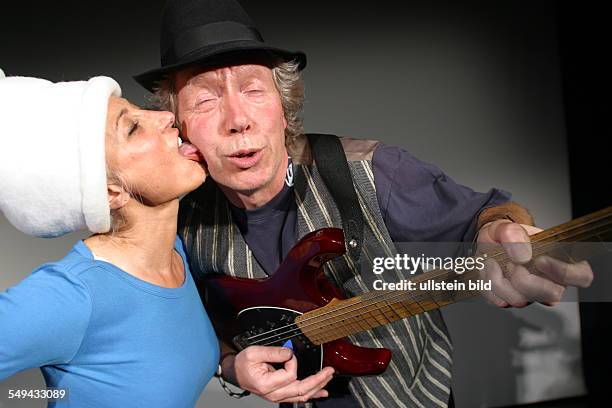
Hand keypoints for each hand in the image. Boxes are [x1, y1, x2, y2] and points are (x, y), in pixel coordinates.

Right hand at [227, 346, 334, 402]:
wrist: (235, 372)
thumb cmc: (242, 364)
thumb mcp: (254, 352)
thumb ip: (273, 352)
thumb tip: (289, 352)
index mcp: (266, 384)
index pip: (290, 375)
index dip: (292, 362)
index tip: (288, 354)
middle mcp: (273, 394)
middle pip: (301, 390)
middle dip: (318, 380)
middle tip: (329, 371)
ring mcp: (277, 396)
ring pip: (302, 395)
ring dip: (317, 386)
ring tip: (328, 378)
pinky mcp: (280, 394)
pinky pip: (298, 396)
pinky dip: (312, 393)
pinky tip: (322, 391)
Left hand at [476, 219, 593, 306]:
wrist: (486, 243)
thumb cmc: (504, 236)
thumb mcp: (505, 225)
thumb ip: (514, 233)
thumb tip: (522, 254)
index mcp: (561, 260)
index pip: (581, 276)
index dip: (563, 272)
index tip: (540, 260)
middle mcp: (550, 282)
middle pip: (551, 296)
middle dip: (525, 280)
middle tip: (511, 263)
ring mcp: (530, 294)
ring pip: (521, 301)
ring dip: (500, 280)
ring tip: (494, 262)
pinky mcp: (510, 300)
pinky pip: (499, 301)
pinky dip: (488, 284)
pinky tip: (489, 270)